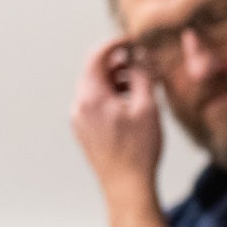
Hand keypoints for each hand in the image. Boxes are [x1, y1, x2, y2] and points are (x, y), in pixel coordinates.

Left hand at [71, 35, 163, 202]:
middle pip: (95, 72)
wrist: (126, 185)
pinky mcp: (84, 131)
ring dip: (116, 82)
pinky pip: (95, 104)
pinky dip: (111, 97)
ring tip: (141, 86)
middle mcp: (79, 105)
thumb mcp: (147, 108)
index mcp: (91, 96)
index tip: (131, 41)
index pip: (97, 57)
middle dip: (118, 64)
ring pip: (96, 89)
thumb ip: (142, 78)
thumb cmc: (138, 149)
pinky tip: (131, 105)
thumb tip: (140, 59)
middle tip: (142, 63)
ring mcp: (79, 119)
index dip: (115, 45)